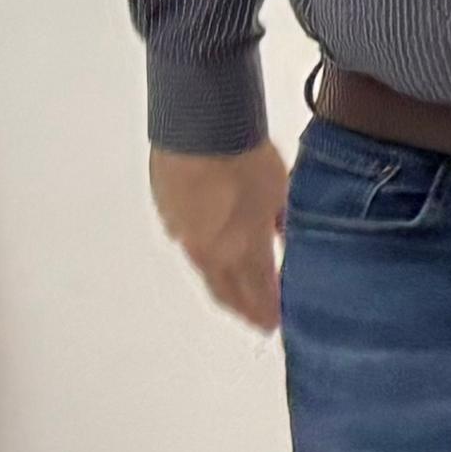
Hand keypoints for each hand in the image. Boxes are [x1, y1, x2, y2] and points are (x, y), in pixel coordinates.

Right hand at [152, 143, 290, 334]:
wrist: (199, 127)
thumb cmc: (247, 159)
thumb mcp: (280, 192)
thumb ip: (283, 222)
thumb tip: (284, 237)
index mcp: (242, 250)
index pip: (258, 294)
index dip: (268, 312)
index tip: (276, 324)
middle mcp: (209, 252)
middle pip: (227, 292)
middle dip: (244, 308)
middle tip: (258, 319)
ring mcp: (184, 235)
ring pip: (205, 271)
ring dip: (222, 285)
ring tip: (236, 294)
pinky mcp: (167, 214)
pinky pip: (188, 244)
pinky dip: (204, 254)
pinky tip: (212, 252)